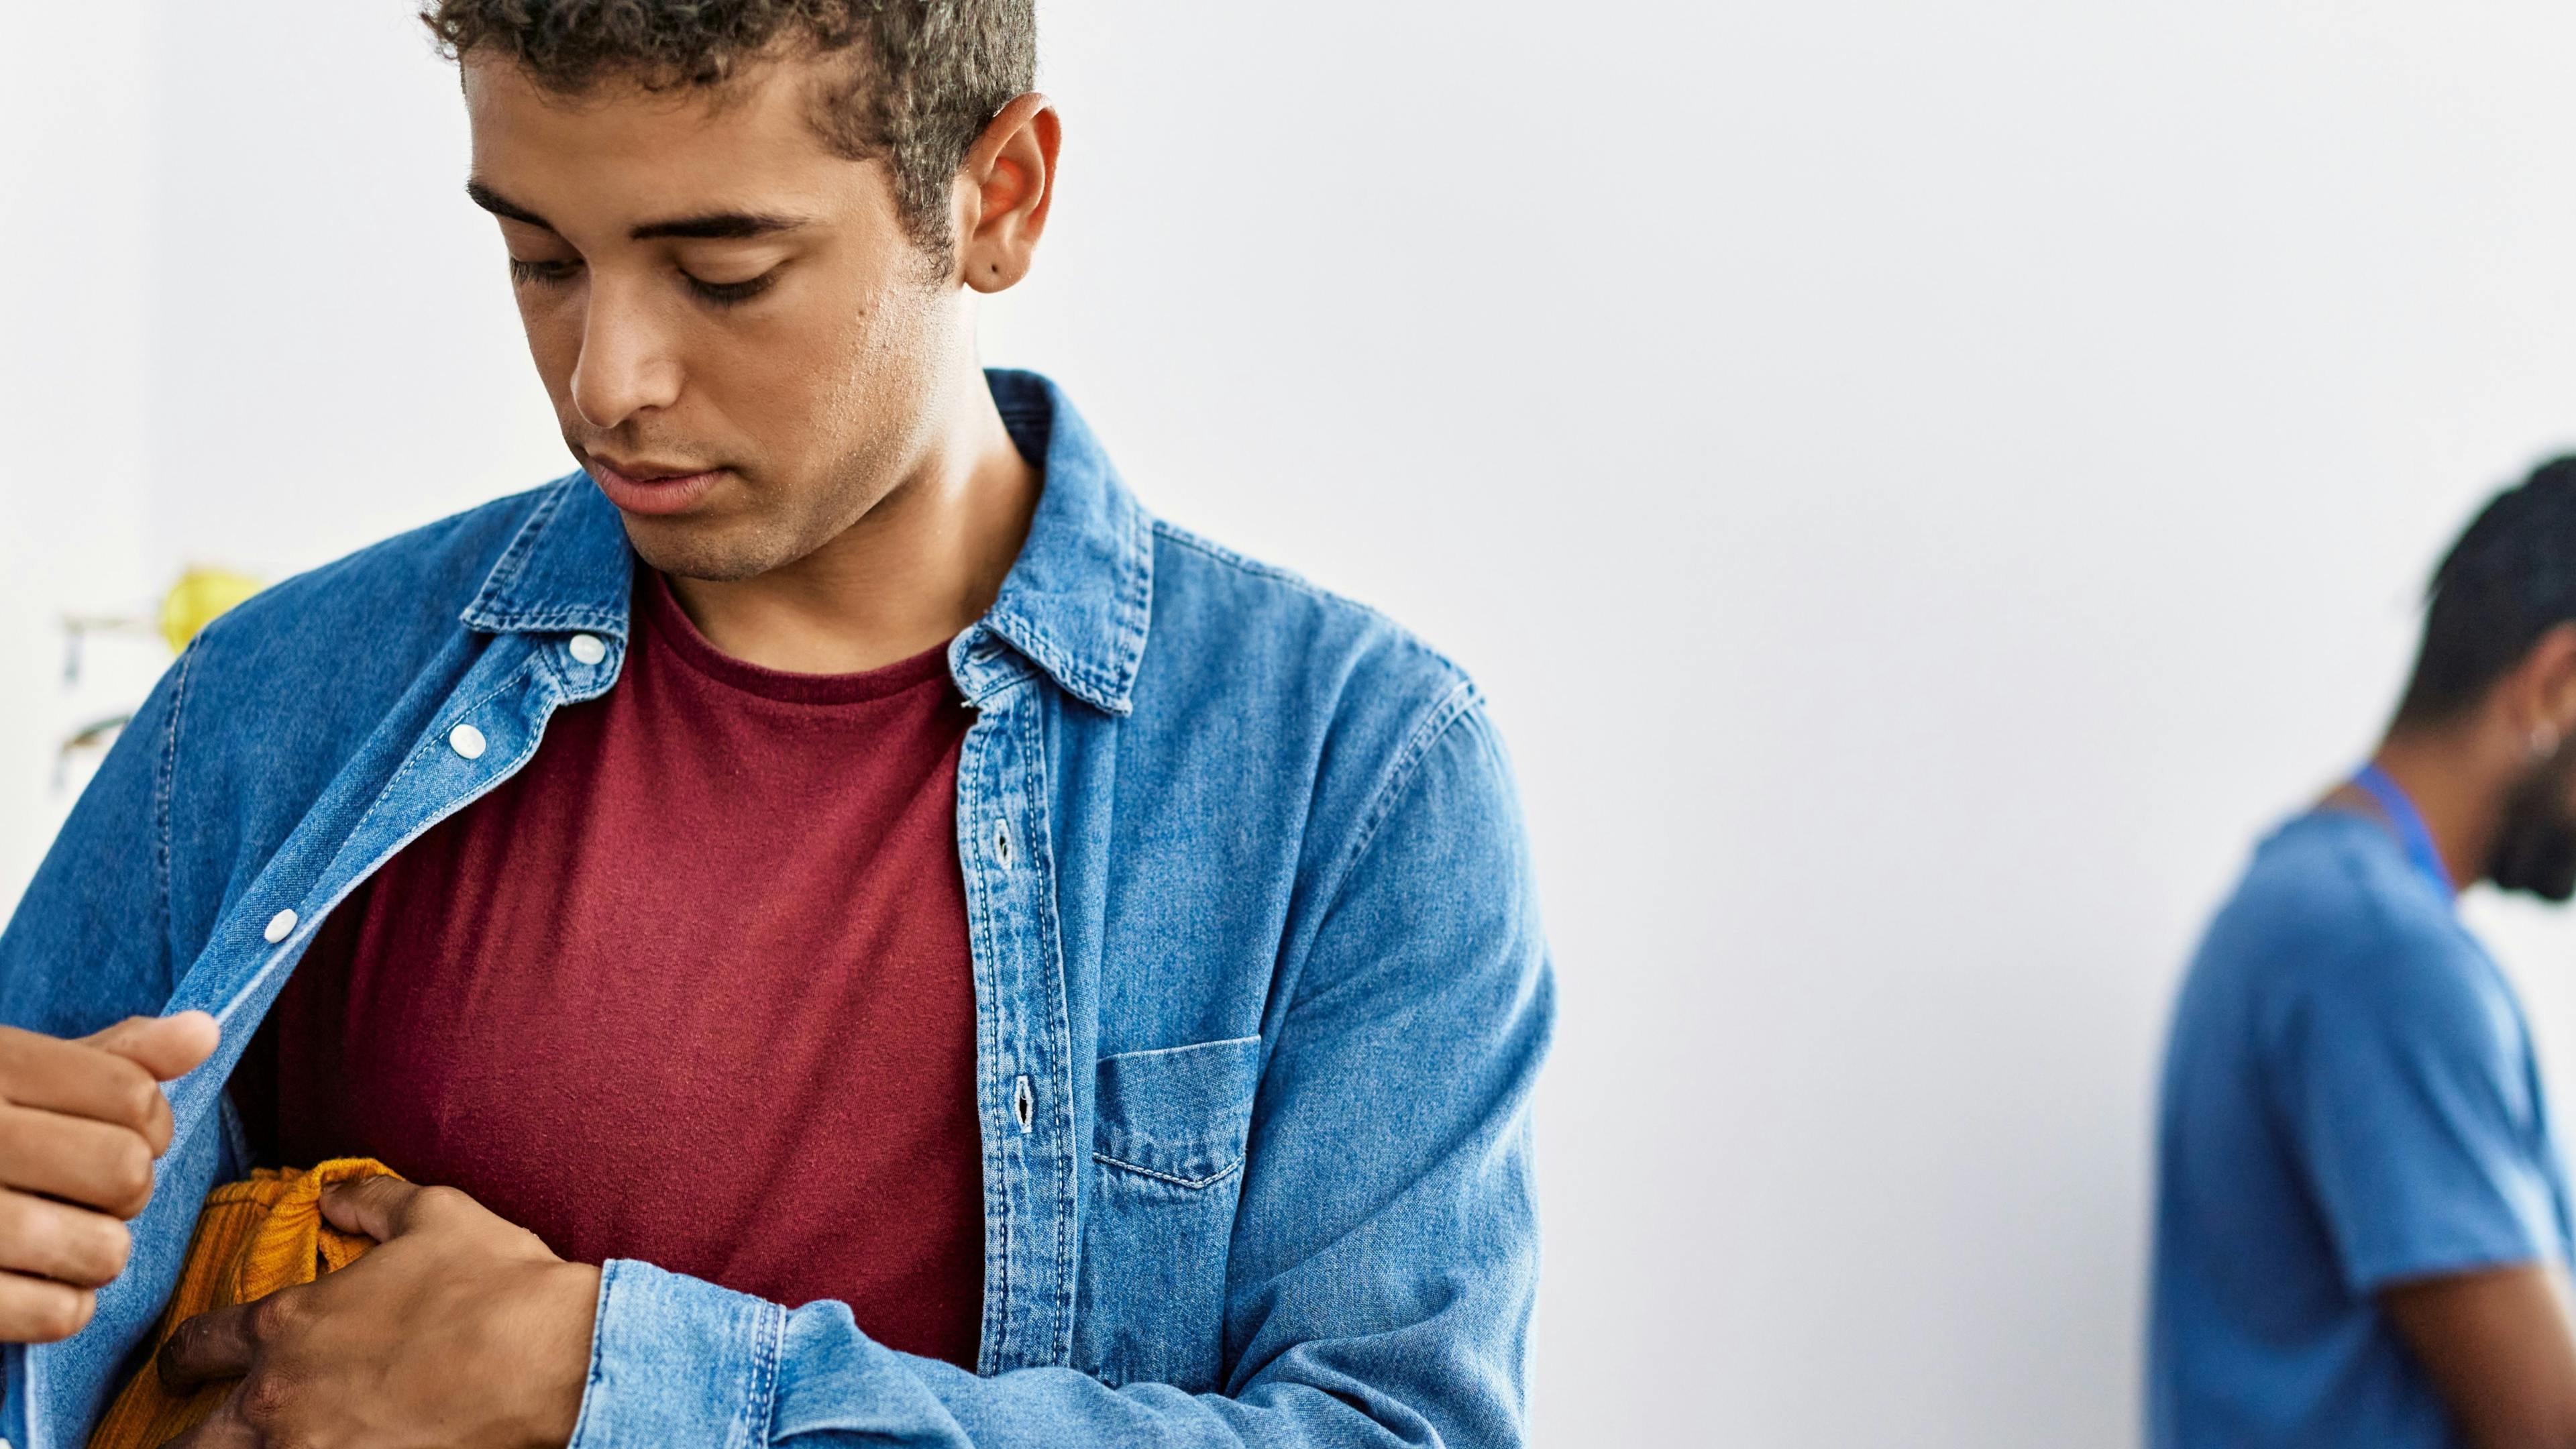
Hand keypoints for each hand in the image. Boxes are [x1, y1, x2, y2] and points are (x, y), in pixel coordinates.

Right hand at [0, 1012, 217, 1341]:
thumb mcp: (18, 1072)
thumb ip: (113, 1056)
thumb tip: (204, 1033)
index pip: (133, 1096)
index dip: (152, 1123)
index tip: (126, 1133)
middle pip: (125, 1171)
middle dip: (128, 1187)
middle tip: (91, 1190)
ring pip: (104, 1249)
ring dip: (101, 1250)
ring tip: (66, 1235)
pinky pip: (60, 1314)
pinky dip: (66, 1305)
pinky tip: (39, 1279)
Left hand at [157, 1176, 598, 1447]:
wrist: (550, 1359)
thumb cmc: (494, 1286)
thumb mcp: (436, 1217)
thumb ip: (374, 1201)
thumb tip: (336, 1194)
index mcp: (287, 1325)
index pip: (194, 1346)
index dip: (181, 1359)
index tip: (184, 1368)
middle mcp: (278, 1397)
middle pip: (187, 1442)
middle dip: (186, 1439)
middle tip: (197, 1436)